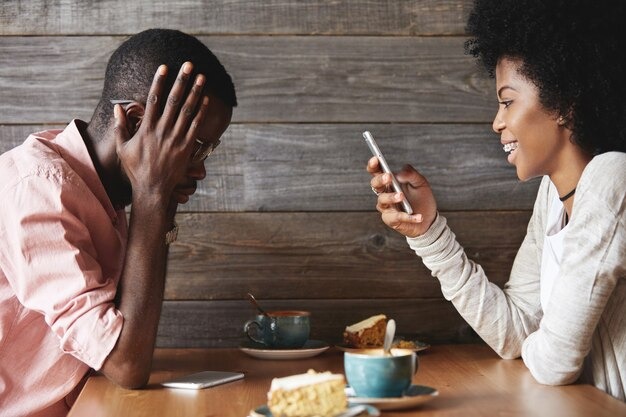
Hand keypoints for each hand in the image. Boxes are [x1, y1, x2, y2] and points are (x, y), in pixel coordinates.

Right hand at [113, 62, 207, 205]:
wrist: (152, 189)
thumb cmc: (136, 169)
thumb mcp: (123, 147)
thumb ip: (121, 127)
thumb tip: (117, 108)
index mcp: (146, 128)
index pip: (154, 99)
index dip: (159, 82)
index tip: (164, 67)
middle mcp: (162, 131)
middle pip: (173, 100)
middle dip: (182, 81)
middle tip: (188, 65)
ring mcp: (176, 139)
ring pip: (187, 110)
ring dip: (195, 92)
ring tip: (202, 77)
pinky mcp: (187, 147)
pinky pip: (196, 126)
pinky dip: (201, 112)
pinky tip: (206, 99)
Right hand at [367, 156, 437, 237]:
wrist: (428, 218)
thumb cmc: (421, 199)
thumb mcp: (421, 183)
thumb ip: (411, 174)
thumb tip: (400, 173)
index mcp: (389, 182)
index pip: (377, 172)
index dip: (373, 165)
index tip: (375, 159)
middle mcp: (385, 193)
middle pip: (375, 185)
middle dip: (380, 180)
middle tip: (388, 177)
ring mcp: (386, 207)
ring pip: (382, 201)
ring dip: (391, 197)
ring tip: (401, 196)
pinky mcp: (391, 220)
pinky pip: (396, 217)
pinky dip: (408, 217)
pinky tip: (418, 216)